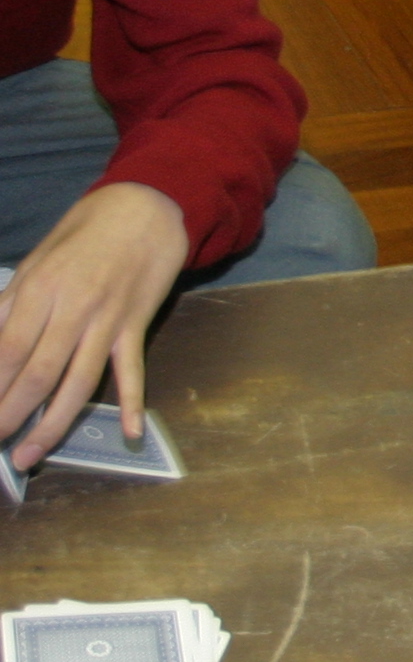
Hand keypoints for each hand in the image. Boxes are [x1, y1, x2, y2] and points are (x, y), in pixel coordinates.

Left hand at [0, 183, 186, 470]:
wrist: (149, 206)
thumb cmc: (86, 230)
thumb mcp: (36, 259)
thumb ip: (10, 304)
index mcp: (41, 289)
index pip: (6, 351)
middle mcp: (74, 309)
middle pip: (38, 375)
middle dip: (10, 415)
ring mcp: (109, 320)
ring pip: (79, 382)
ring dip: (52, 424)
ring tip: (29, 455)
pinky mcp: (136, 325)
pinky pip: (132, 370)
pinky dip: (132, 403)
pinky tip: (129, 433)